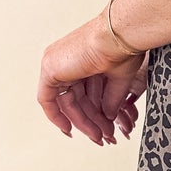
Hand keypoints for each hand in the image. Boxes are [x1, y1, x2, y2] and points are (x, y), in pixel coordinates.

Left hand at [38, 13, 147, 144]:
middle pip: (74, 99)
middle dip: (89, 120)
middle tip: (102, 135)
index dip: (91, 112)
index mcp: (81, 57)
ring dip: (82, 122)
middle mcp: (66, 59)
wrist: (119, 35)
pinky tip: (69, 129)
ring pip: (65, 102)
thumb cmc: (123, 47)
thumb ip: (111, 99)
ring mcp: (56, 62)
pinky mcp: (51, 68)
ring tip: (98, 135)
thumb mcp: (118, 79)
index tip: (99, 127)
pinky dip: (56, 116)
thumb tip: (109, 116)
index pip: (82, 91)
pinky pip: (47, 99)